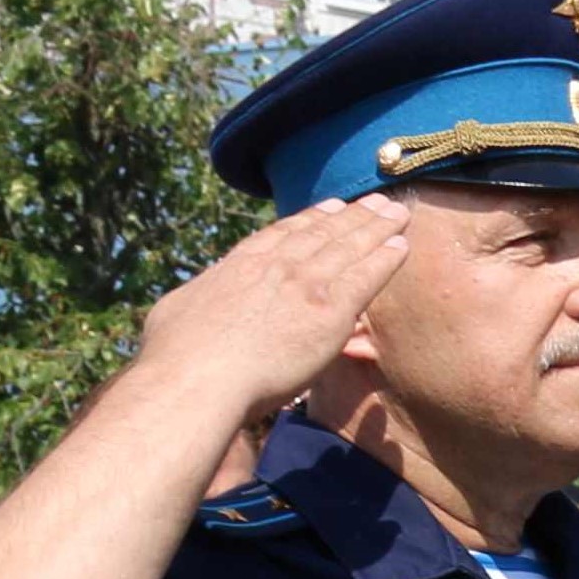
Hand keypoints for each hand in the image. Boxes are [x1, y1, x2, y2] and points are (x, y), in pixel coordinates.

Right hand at [135, 198, 412, 426]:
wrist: (198, 377)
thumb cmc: (176, 357)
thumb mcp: (178, 314)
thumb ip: (199, 303)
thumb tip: (191, 305)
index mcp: (240, 264)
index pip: (283, 235)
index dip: (310, 220)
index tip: (329, 208)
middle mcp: (276, 264)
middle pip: (323, 232)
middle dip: (351, 215)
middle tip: (374, 202)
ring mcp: (304, 282)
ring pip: (349, 245)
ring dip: (377, 226)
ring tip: (398, 212)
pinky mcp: (329, 309)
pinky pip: (367, 275)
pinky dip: (386, 257)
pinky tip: (403, 245)